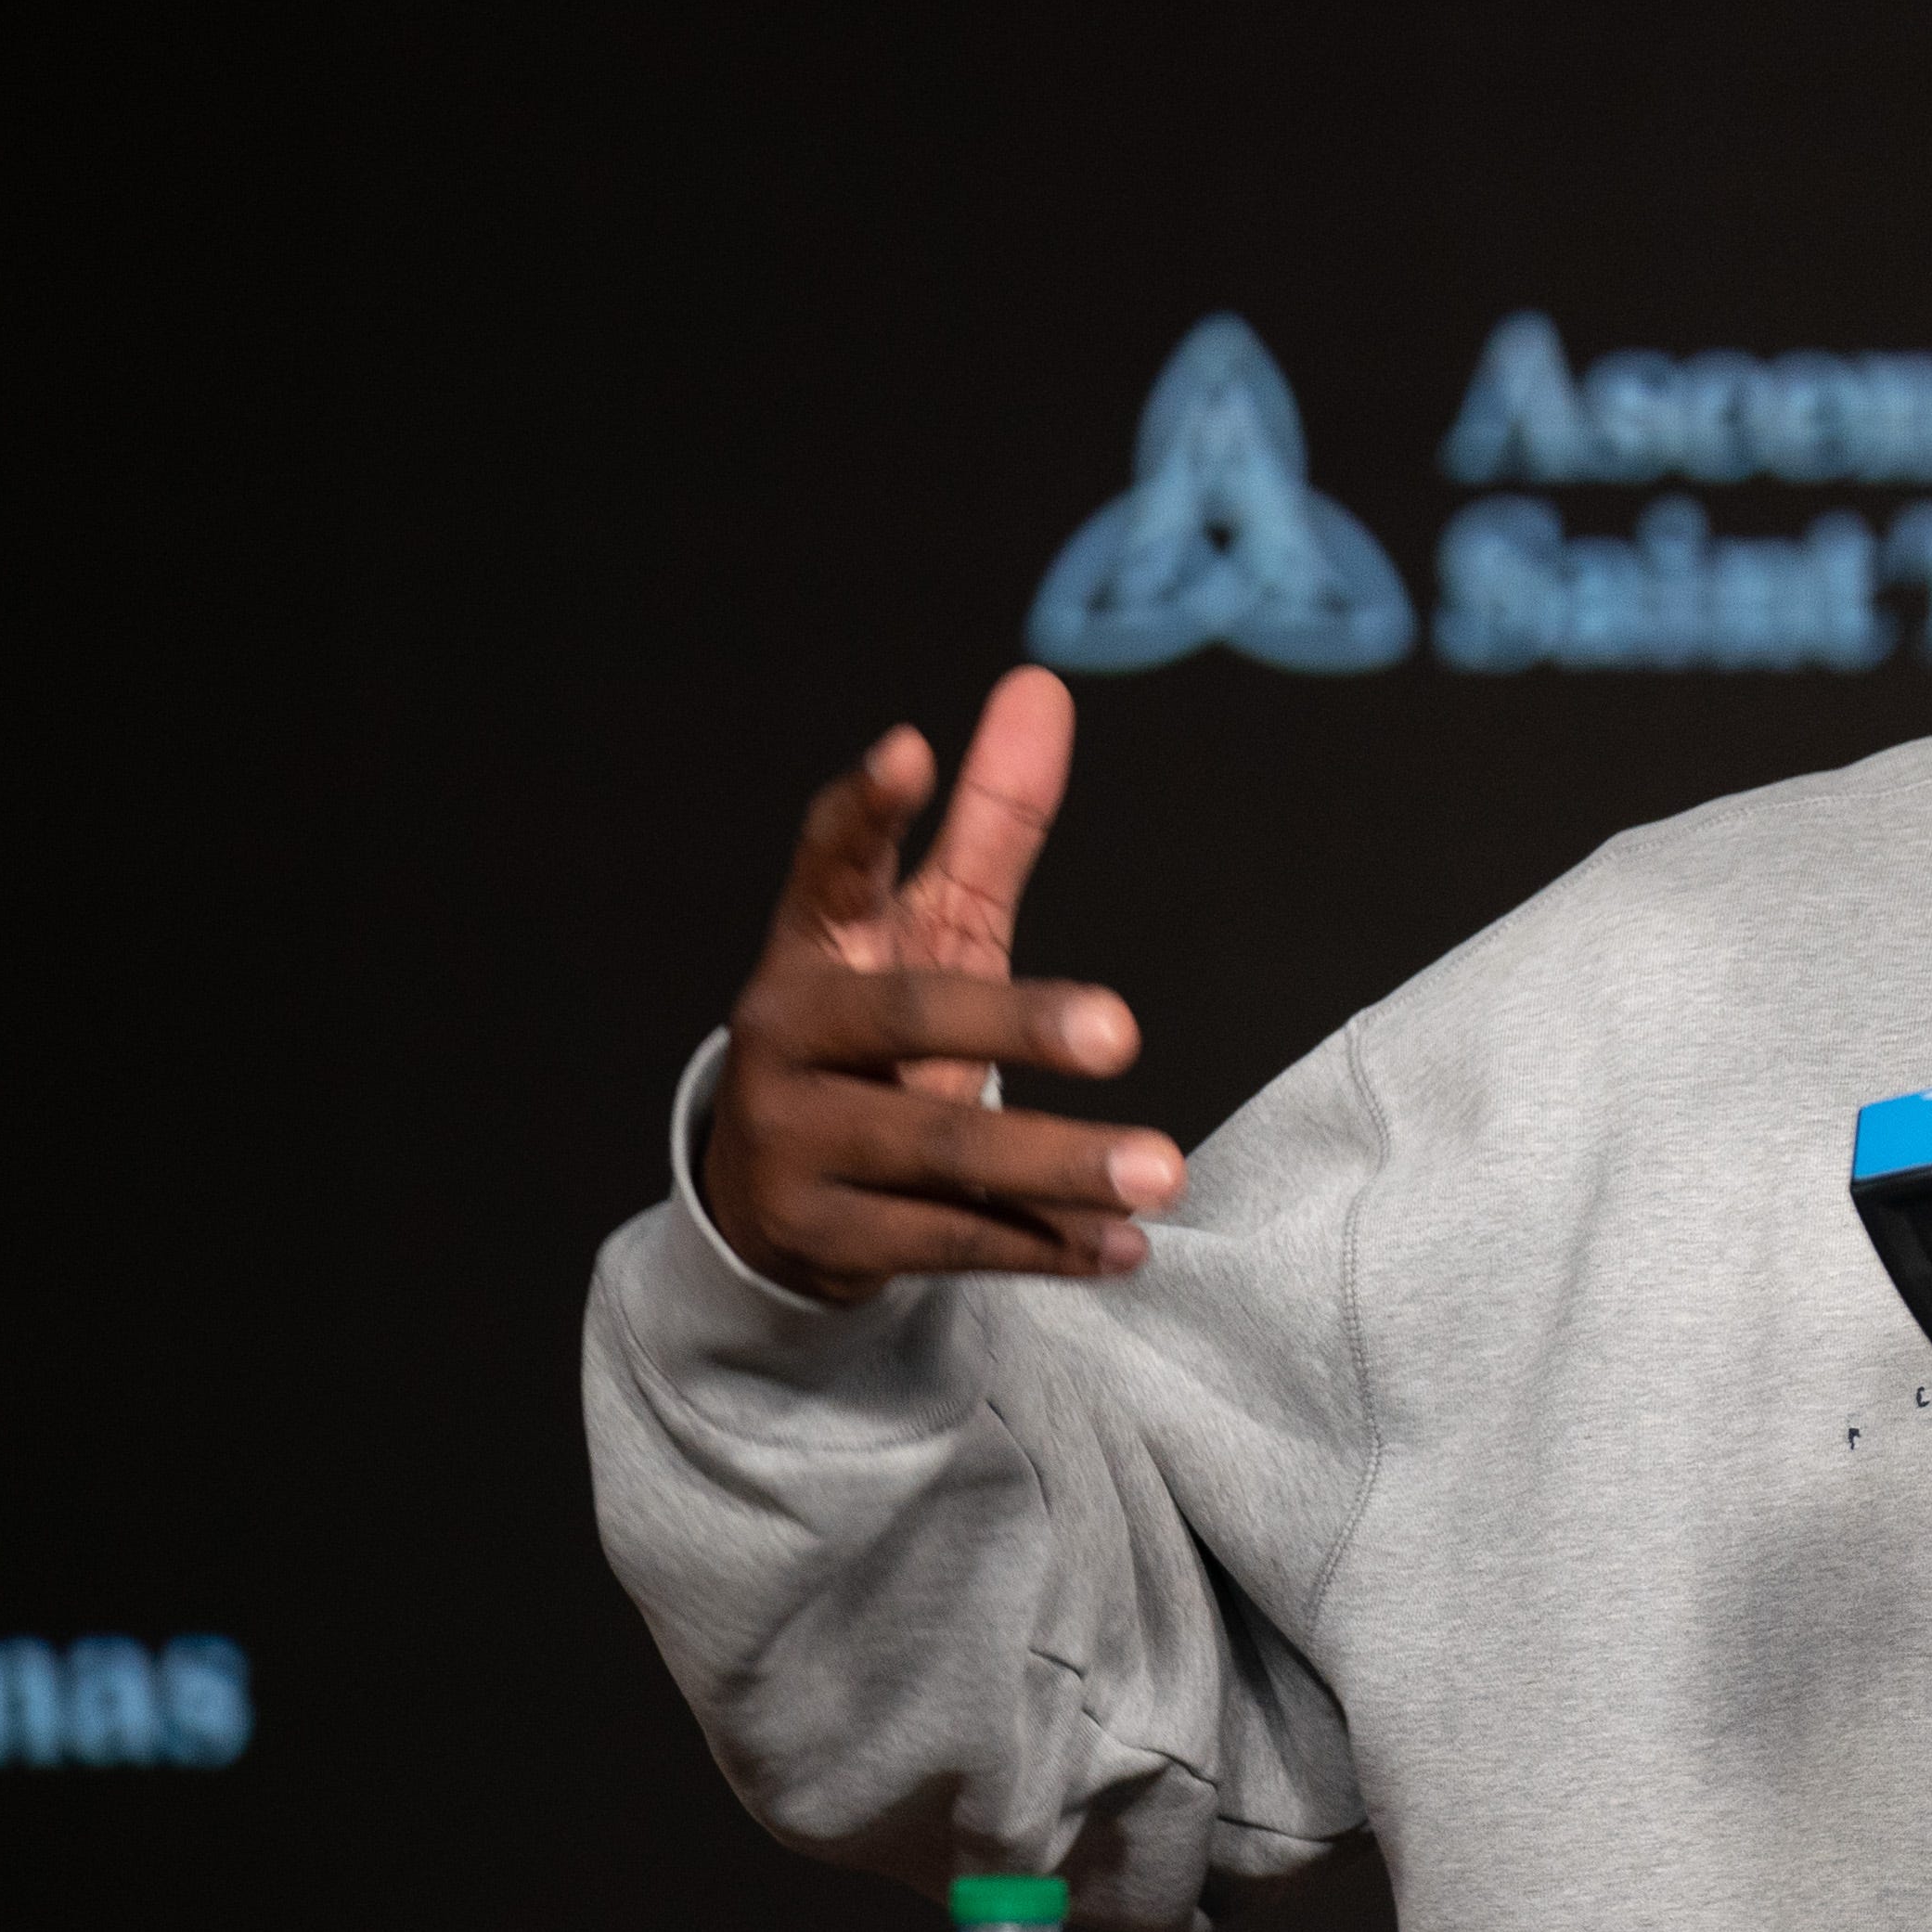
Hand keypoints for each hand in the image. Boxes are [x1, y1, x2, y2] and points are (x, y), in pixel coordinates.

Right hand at [705, 667, 1184, 1301]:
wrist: (768, 1200)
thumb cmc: (873, 1039)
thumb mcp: (924, 932)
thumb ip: (987, 825)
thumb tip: (1042, 684)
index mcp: (813, 946)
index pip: (830, 865)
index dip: (863, 812)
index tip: (908, 750)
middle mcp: (788, 1038)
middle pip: (905, 1021)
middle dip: (1013, 1026)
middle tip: (1123, 1031)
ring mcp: (796, 1143)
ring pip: (936, 1155)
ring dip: (1055, 1167)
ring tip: (1164, 1171)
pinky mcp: (825, 1237)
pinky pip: (949, 1243)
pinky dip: (1041, 1246)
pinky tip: (1122, 1247)